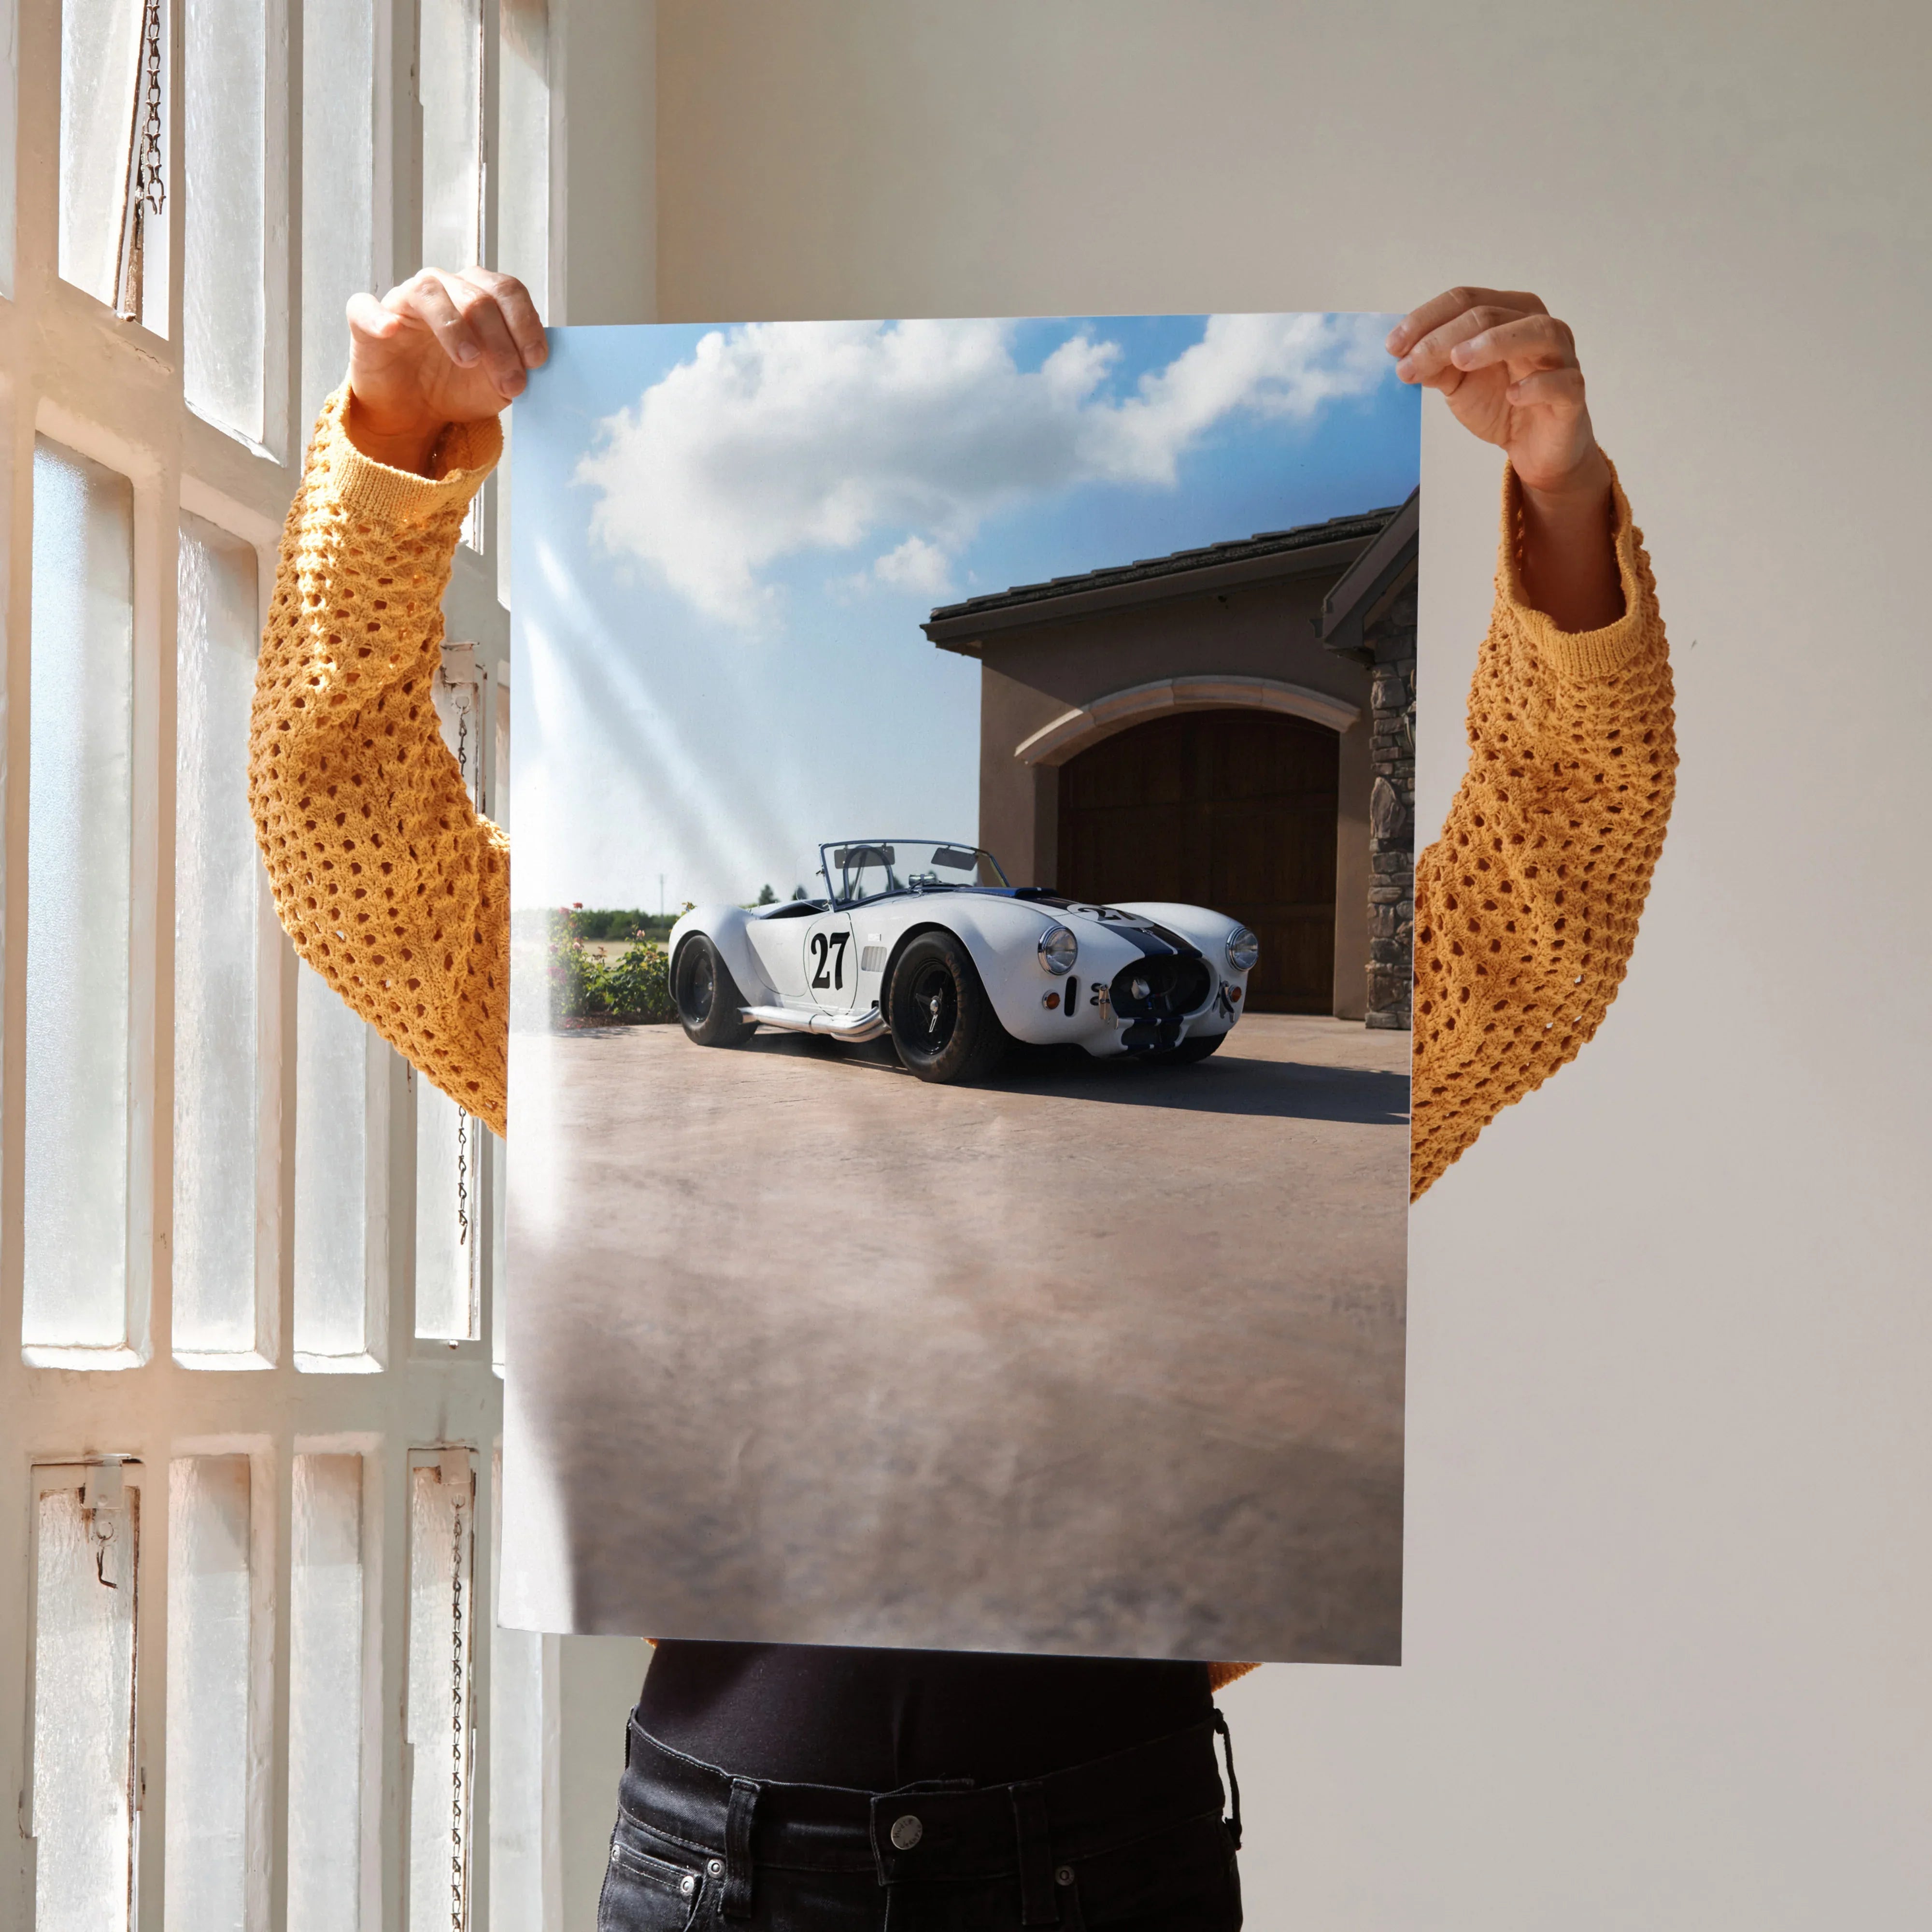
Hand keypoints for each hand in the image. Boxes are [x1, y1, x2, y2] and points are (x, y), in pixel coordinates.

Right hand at [344, 267, 546, 474]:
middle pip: (477, 297)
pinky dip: (378, 317)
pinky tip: (391, 331)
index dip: (525, 323)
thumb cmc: (457, 387)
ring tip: (469, 360)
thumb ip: (517, 367)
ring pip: (430, 293)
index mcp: (479, 295)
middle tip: (511, 383)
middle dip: (500, 342)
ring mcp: (404, 300)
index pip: (507, 291)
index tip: (536, 361)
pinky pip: (366, 307)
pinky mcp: (367, 320)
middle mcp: (443, 288)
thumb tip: (534, 363)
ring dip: (454, 327)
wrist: (415, 412)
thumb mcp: (498, 384)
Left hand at [1389, 287, 1621, 628]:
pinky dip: (1536, 385)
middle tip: (1410, 363)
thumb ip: (1435, 365)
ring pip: (1535, 332)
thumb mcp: (1458, 383)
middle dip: (1443, 337)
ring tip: (1458, 360)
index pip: (1466, 300)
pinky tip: (1512, 394)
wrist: (1534, 448)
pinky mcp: (1572, 393)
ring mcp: (1560, 357)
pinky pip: (1561, 382)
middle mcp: (1537, 326)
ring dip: (1494, 342)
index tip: (1393, 346)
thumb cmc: (1501, 403)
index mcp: (1508, 314)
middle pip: (1490, 314)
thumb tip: (1404, 355)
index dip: (1426, 319)